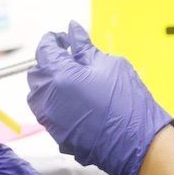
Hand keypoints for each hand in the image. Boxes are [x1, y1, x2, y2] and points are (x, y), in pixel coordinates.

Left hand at [27, 21, 172, 174]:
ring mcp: (49, 118)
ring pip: (37, 93)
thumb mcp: (109, 65)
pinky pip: (46, 112)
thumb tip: (73, 30)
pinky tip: (75, 101)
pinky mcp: (55, 135)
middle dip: (50, 60)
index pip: (45, 49)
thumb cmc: (127, 103)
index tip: (66, 39)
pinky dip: (54, 102)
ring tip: (72, 81)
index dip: (55, 39)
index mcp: (60, 75)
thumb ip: (85, 47)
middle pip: (36, 71)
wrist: (136, 144)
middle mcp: (47, 97)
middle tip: (71, 58)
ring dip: (49, 83)